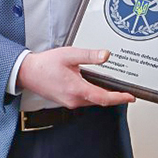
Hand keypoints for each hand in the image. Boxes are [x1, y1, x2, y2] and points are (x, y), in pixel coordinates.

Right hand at [17, 47, 135, 108]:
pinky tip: (95, 87)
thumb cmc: (45, 64)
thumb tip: (105, 55)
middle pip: (100, 101)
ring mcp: (70, 102)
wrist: (28, 73)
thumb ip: (89, 56)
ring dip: (103, 96)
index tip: (130, 97)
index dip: (119, 98)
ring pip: (92, 101)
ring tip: (113, 89)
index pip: (103, 97)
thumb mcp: (69, 55)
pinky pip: (84, 100)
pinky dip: (93, 95)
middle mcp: (74, 100)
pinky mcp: (67, 101)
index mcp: (77, 89)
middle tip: (126, 92)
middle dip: (114, 97)